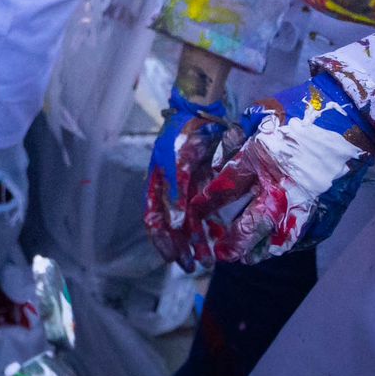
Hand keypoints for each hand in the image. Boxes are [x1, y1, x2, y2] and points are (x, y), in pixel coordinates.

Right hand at [146, 90, 228, 270]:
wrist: (200, 109)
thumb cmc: (184, 134)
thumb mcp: (178, 163)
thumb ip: (177, 194)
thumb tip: (178, 225)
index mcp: (156, 185)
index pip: (154, 220)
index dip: (163, 242)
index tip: (175, 260)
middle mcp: (168, 189)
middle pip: (172, 225)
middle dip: (182, 247)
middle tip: (197, 266)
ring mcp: (185, 186)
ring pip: (189, 220)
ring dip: (197, 240)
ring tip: (210, 258)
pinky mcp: (201, 181)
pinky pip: (205, 208)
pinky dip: (210, 223)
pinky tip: (220, 235)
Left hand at [190, 74, 374, 263]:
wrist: (351, 114)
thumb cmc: (303, 109)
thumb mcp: (262, 113)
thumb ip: (239, 136)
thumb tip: (222, 158)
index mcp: (261, 157)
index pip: (227, 186)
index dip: (209, 201)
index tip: (195, 212)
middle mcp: (281, 183)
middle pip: (252, 222)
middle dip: (234, 240)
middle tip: (222, 255)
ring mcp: (307, 199)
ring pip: (280, 235)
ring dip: (262, 250)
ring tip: (248, 260)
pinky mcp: (330, 206)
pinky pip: (308, 234)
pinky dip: (292, 245)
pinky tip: (281, 249)